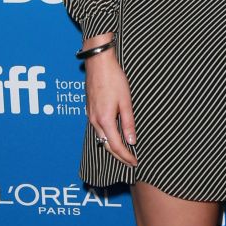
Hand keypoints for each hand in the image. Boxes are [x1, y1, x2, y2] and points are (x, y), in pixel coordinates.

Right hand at [83, 39, 137, 167]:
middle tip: (131, 161)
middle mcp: (95, 120)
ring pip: (101, 138)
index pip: (116, 146)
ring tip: (125, 152)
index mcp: (104, 120)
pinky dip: (107, 136)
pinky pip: (98, 129)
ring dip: (112, 147)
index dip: (126, 156)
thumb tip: (131, 140)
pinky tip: (114, 135)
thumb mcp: (125, 101)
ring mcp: (90, 115)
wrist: (98, 63)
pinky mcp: (90, 110)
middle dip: (119, 155)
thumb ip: (128, 122)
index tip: (135, 162)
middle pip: (106, 145)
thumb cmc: (113, 79)